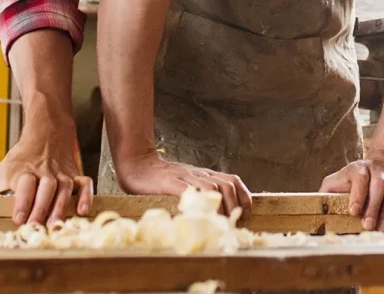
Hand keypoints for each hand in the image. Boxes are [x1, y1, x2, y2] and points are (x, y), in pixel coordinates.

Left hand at [0, 129, 93, 225]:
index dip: (22, 202)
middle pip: (45, 189)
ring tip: (56, 224)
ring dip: (60, 207)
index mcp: (24, 171)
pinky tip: (83, 210)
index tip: (18, 217)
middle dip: (41, 208)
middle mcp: (44, 171)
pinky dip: (86, 196)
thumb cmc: (23, 157)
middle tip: (36, 226)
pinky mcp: (75, 174)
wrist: (46, 133)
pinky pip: (84, 184)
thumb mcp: (3, 170)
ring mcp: (62, 173)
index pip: (24, 186)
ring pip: (64, 189)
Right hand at [114, 154, 251, 216]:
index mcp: (204, 174)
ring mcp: (185, 177)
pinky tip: (198, 214)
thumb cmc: (160, 177)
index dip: (244, 196)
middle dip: (235, 205)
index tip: (246, 213)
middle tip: (234, 222)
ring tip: (220, 222)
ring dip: (221, 206)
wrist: (137, 162)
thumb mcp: (186, 180)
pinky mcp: (170, 182)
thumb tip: (215, 212)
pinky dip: (196, 201)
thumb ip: (198, 191)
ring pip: (212, 187)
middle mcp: (198, 174)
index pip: (233, 180)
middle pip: (227, 184)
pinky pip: (187, 190)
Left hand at [321, 156, 383, 230]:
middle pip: (378, 185)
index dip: (357, 194)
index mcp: (358, 168)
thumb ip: (327, 191)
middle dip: (374, 207)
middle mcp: (378, 168)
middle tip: (368, 226)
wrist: (383, 163)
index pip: (359, 177)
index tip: (354, 212)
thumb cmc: (354, 180)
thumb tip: (315, 206)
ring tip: (382, 229)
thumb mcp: (337, 181)